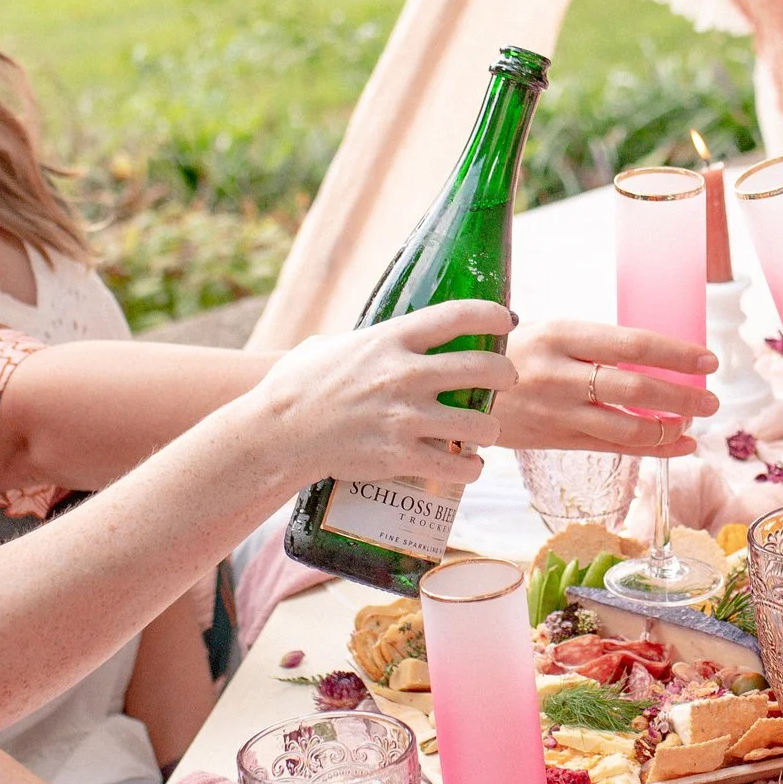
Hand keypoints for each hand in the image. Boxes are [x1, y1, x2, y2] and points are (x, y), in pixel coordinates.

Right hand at [246, 300, 515, 486]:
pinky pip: (458, 466)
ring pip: (481, 424)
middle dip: (505, 374)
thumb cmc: (296, 386)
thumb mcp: (330, 346)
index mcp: (390, 339)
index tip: (505, 320)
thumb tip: (381, 336)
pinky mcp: (400, 456)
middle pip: (484, 368)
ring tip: (483, 431)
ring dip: (490, 428)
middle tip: (506, 380)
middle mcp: (404, 375)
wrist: (276, 434)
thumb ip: (366, 341)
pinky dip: (471, 468)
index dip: (492, 315)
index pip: (458, 315)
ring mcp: (404, 417)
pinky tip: (468, 465)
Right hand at [495, 319, 717, 456]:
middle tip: (712, 399)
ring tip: (695, 422)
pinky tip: (678, 445)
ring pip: (625, 424)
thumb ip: (593, 343)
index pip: (631, 343)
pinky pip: (611, 448)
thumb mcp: (548, 333)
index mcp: (560, 335)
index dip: (675, 353)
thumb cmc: (513, 354)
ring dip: (669, 427)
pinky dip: (650, 448)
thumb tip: (655, 351)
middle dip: (682, 395)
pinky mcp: (555, 440)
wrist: (455, 391)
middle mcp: (559, 374)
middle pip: (634, 386)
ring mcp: (557, 411)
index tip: (707, 359)